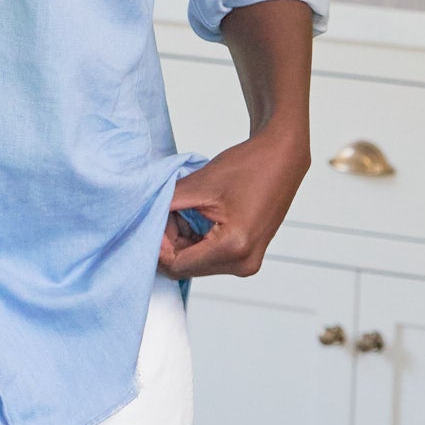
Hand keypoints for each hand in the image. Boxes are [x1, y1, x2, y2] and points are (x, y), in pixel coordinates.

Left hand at [159, 129, 308, 278]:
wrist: (283, 157)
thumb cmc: (249, 166)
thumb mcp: (199, 185)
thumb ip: (166, 207)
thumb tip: (141, 221)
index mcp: (233, 247)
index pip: (177, 265)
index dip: (157, 246)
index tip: (149, 223)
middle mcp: (243, 262)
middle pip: (186, 267)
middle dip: (169, 242)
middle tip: (166, 212)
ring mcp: (247, 262)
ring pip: (195, 263)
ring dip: (181, 241)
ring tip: (183, 210)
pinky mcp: (247, 256)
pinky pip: (209, 258)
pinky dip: (195, 241)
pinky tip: (195, 216)